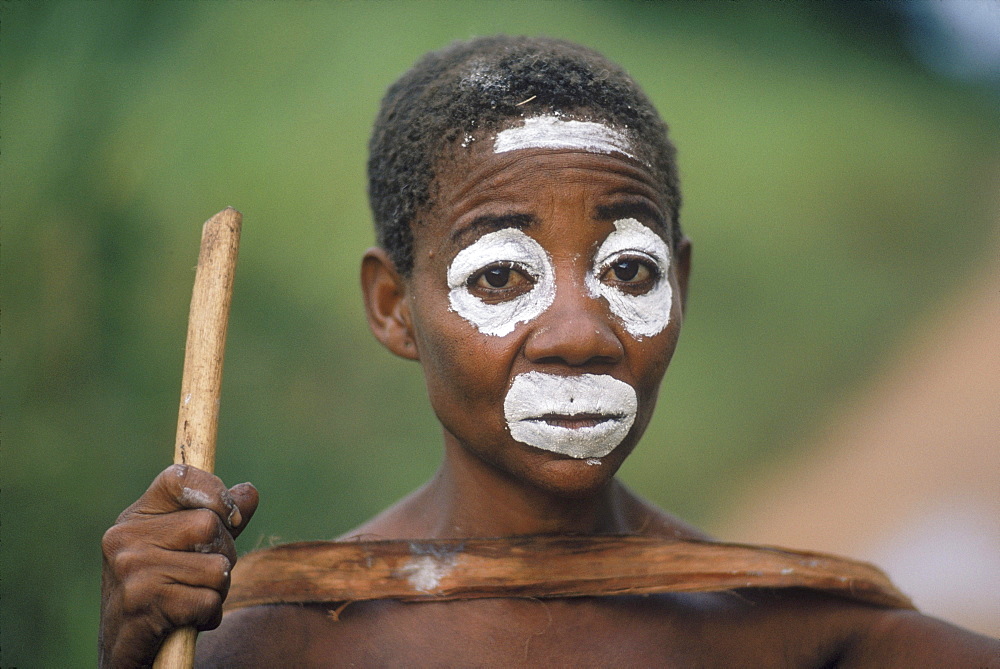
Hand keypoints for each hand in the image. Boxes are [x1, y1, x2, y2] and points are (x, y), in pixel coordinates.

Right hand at [99, 464, 257, 667]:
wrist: (126, 650)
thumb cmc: (162, 593)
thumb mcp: (186, 549)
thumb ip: (218, 520)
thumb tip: (250, 493)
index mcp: (135, 518)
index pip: (179, 476)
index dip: (214, 491)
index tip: (229, 516)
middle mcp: (125, 537)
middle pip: (209, 525)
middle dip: (224, 555)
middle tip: (204, 577)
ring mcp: (131, 569)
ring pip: (215, 567)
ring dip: (217, 590)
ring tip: (191, 600)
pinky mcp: (142, 603)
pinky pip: (208, 600)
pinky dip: (208, 614)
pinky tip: (186, 620)